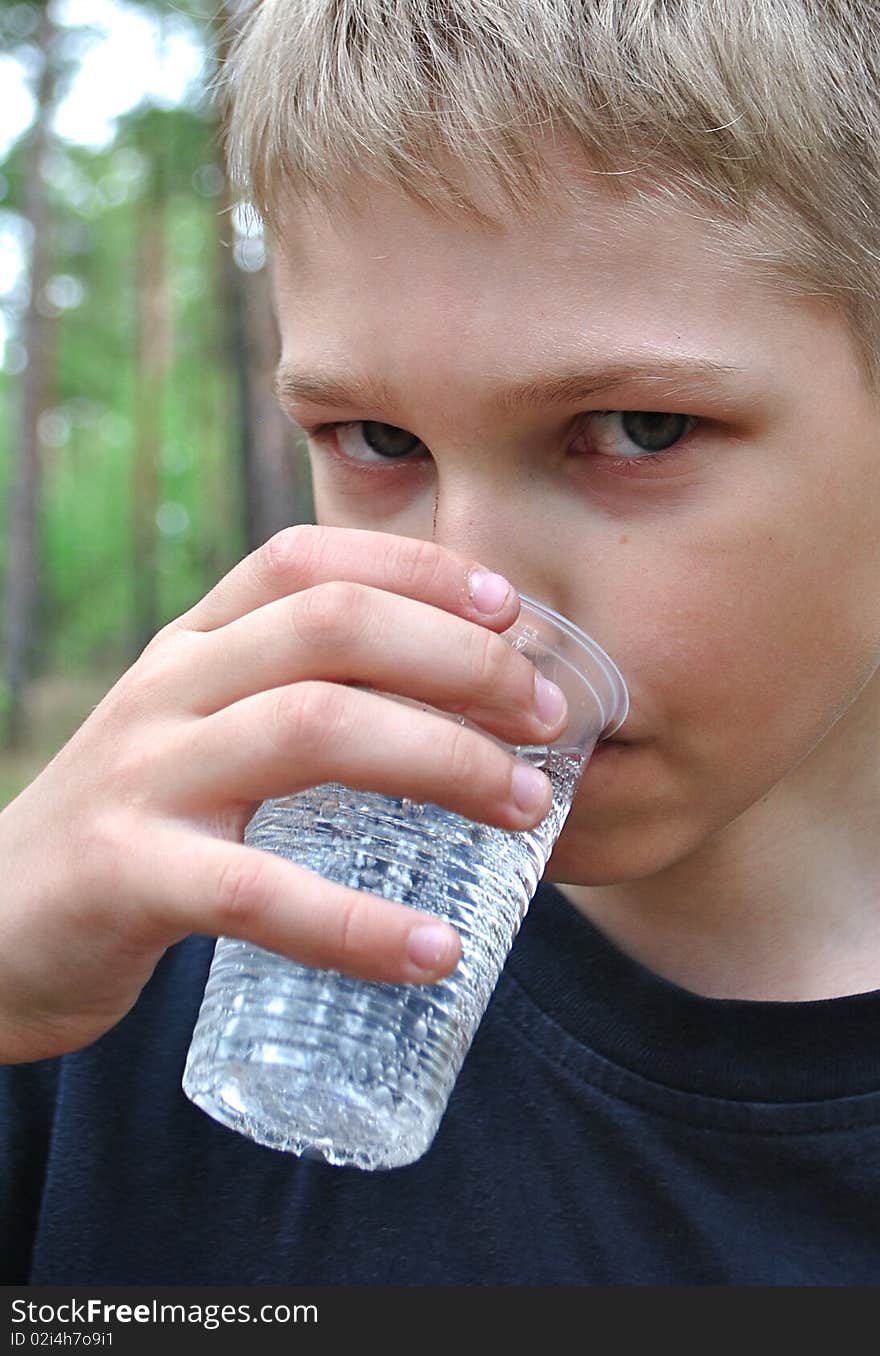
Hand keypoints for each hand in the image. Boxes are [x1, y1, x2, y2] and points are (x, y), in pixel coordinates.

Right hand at [0, 526, 567, 1061]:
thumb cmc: (133, 832)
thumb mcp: (196, 738)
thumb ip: (287, 703)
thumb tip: (454, 708)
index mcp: (189, 647)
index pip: (305, 560)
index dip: (418, 567)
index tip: (512, 605)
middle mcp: (166, 689)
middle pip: (330, 625)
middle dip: (460, 660)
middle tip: (547, 718)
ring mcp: (142, 778)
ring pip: (310, 729)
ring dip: (442, 761)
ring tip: (527, 811)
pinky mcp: (126, 877)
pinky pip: (259, 892)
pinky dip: (358, 923)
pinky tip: (435, 950)